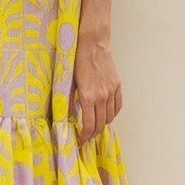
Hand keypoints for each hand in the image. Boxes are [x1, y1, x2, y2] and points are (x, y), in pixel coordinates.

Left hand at [70, 29, 121, 144]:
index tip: (80, 141)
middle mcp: (102, 96)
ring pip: (110, 117)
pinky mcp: (117, 85)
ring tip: (95, 127)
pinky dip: (112, 114)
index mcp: (88, 96)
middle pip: (100, 124)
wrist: (93, 43)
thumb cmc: (78, 60)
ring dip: (102, 125)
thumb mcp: (69, 82)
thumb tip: (66, 117)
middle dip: (93, 134)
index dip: (84, 136)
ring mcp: (111, 91)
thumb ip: (67, 101)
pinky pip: (118, 106)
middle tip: (86, 137)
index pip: (88, 125)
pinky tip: (106, 116)